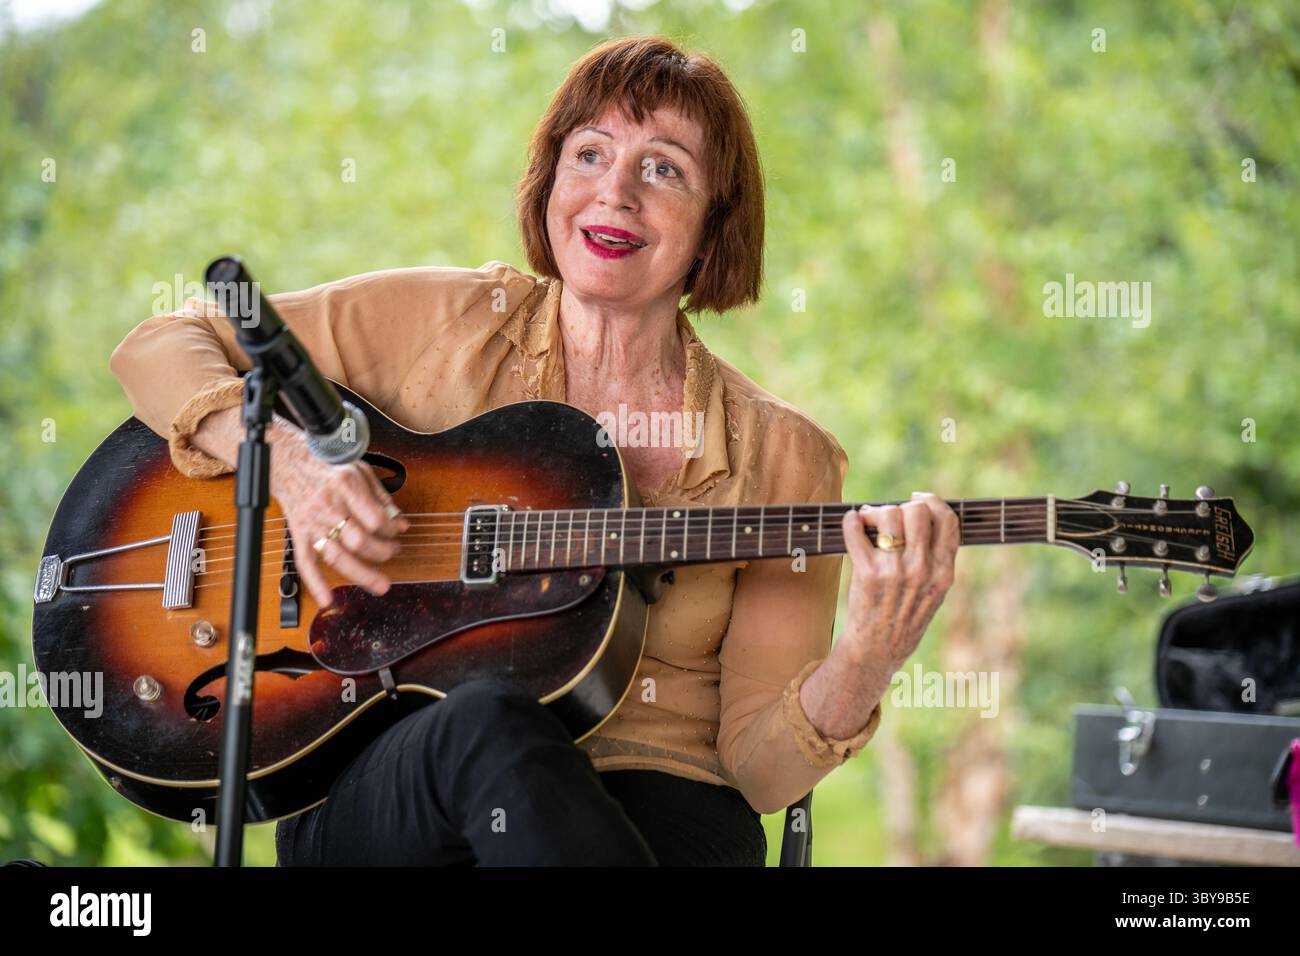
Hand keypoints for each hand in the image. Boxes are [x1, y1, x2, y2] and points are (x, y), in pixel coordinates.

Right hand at [269, 424, 409, 607]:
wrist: (287, 460)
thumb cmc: (325, 464)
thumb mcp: (360, 470)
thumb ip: (382, 498)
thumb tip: (401, 523)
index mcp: (345, 487)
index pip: (376, 519)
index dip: (392, 530)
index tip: (398, 532)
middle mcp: (327, 506)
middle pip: (360, 541)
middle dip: (382, 552)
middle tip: (393, 553)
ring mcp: (311, 522)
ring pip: (337, 556)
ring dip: (361, 575)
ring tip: (380, 586)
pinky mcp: (298, 533)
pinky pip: (305, 562)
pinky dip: (315, 583)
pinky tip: (327, 599)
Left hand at [838, 492, 959, 674]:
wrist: (875, 652)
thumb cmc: (903, 621)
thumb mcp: (934, 594)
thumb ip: (935, 561)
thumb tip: (924, 519)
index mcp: (943, 573)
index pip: (948, 521)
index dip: (933, 502)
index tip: (918, 499)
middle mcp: (922, 570)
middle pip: (918, 512)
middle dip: (901, 507)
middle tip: (887, 518)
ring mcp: (895, 572)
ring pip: (889, 515)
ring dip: (874, 513)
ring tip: (867, 522)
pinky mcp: (867, 574)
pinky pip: (856, 530)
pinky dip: (850, 520)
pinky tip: (851, 523)